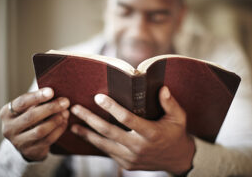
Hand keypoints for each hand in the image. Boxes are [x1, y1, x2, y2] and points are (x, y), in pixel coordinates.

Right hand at [0, 88, 69, 160]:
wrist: (26, 142)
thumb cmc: (29, 118)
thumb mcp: (28, 108)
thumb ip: (38, 101)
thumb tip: (55, 92)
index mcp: (6, 113)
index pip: (21, 103)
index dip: (37, 96)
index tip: (51, 91)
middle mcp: (9, 128)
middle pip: (31, 116)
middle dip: (51, 108)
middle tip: (65, 102)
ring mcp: (18, 142)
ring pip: (40, 130)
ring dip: (56, 120)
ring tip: (66, 112)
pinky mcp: (30, 151)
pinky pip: (48, 139)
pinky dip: (59, 129)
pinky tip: (64, 121)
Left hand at [71, 86, 194, 173]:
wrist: (177, 159)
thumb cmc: (176, 134)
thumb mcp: (179, 117)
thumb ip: (170, 103)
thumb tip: (162, 88)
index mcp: (151, 133)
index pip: (128, 119)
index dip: (112, 108)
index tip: (98, 97)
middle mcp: (139, 147)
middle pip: (109, 132)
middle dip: (90, 120)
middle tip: (75, 109)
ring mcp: (131, 158)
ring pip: (104, 145)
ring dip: (87, 134)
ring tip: (72, 125)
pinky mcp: (127, 164)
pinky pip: (108, 152)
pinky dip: (96, 144)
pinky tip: (86, 135)